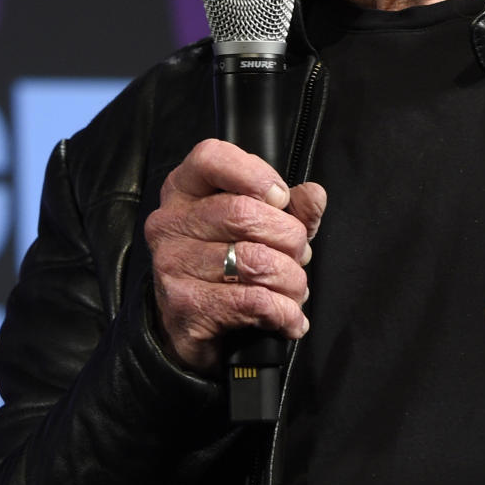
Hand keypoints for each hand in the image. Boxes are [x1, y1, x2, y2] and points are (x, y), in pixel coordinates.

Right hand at [144, 138, 325, 374]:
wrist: (193, 326)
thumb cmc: (228, 264)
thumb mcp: (264, 226)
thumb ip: (292, 208)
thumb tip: (314, 195)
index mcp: (185, 189)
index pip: (211, 158)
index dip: (255, 174)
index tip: (282, 198)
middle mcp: (170, 222)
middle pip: (242, 213)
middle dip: (289, 238)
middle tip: (300, 256)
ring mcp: (172, 264)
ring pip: (252, 261)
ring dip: (291, 280)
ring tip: (297, 289)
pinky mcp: (184, 307)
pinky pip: (250, 301)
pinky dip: (283, 311)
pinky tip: (291, 317)